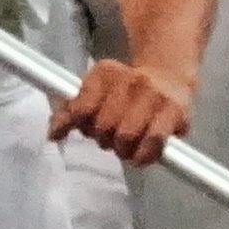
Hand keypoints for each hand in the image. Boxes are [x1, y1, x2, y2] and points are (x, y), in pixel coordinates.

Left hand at [52, 56, 193, 165]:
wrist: (168, 76)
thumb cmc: (124, 92)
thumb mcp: (93, 92)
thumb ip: (68, 113)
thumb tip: (53, 135)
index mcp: (105, 72)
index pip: (81, 111)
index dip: (83, 126)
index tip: (90, 126)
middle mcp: (130, 79)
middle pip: (102, 127)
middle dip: (104, 139)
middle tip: (112, 137)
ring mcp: (154, 95)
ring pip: (125, 137)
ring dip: (123, 149)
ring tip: (126, 145)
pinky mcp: (174, 112)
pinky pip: (152, 143)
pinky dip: (143, 156)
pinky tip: (140, 155)